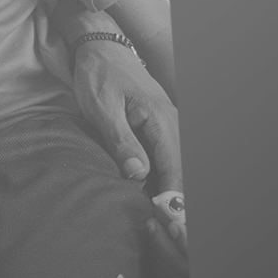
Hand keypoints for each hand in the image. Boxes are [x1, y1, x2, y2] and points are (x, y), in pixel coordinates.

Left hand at [71, 39, 191, 277]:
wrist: (100, 47)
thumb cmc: (98, 75)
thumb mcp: (102, 107)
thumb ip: (120, 140)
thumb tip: (137, 175)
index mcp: (161, 119)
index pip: (173, 168)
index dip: (169, 199)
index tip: (160, 223)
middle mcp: (172, 123)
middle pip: (179, 171)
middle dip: (171, 200)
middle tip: (158, 230)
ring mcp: (168, 125)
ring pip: (173, 166)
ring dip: (165, 190)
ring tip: (154, 219)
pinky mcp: (159, 127)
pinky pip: (165, 157)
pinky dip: (160, 177)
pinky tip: (147, 194)